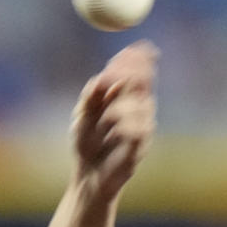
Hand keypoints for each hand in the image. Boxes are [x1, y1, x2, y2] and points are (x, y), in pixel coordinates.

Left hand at [71, 41, 157, 203]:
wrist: (88, 177)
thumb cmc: (87, 145)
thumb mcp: (82, 117)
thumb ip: (90, 97)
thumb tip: (101, 78)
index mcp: (128, 97)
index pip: (140, 72)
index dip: (140, 59)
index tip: (138, 49)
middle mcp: (140, 109)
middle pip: (142, 82)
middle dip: (129, 75)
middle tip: (112, 75)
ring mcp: (143, 126)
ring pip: (136, 105)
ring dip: (115, 109)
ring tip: (102, 125)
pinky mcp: (140, 146)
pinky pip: (134, 128)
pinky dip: (119, 128)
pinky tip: (111, 135)